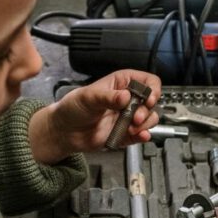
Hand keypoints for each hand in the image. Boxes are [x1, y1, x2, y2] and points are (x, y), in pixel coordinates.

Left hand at [29, 70, 162, 161]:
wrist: (65, 132)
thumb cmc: (73, 107)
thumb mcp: (89, 97)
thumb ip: (108, 97)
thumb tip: (125, 96)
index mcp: (122, 83)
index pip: (148, 81)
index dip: (152, 89)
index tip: (148, 99)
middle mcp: (128, 99)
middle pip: (152, 102)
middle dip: (147, 110)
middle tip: (135, 117)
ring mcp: (128, 117)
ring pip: (150, 118)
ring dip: (146, 124)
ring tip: (133, 127)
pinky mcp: (126, 133)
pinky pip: (141, 134)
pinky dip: (143, 136)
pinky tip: (140, 136)